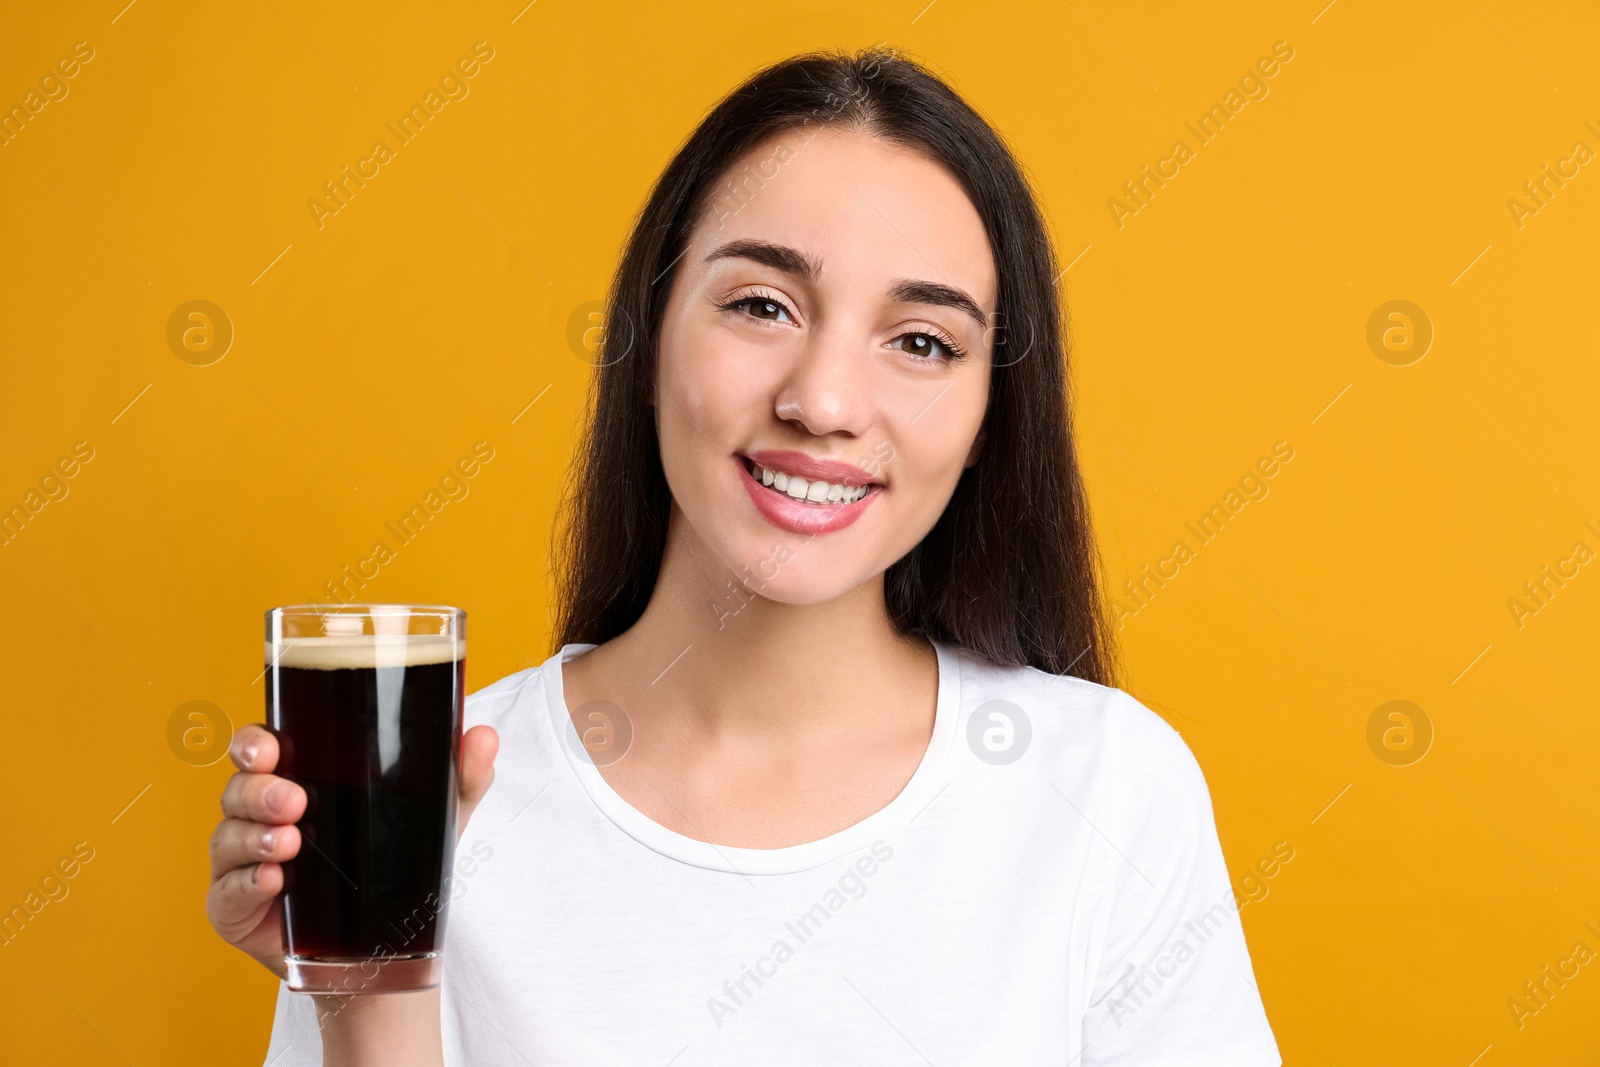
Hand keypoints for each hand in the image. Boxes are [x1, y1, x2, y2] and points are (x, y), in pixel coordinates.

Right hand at [205, 722, 499, 977]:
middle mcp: (259, 817)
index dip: (254, 743)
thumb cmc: (396, 865)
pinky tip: (274, 879)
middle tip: (295, 802)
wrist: (385, 948)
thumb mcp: (436, 816)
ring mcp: (241, 864)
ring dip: (254, 837)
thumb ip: (461, 775)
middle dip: (259, 791)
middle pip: (237, 790)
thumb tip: (485, 735)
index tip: (272, 748)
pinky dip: (246, 883)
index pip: (259, 749)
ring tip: (291, 844)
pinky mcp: (234, 910)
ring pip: (227, 837)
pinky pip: (226, 893)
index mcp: (296, 780)